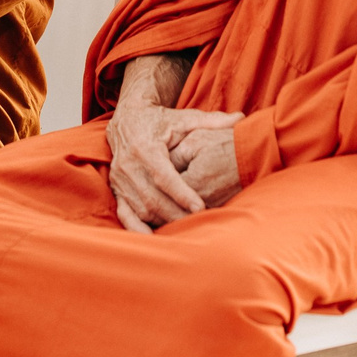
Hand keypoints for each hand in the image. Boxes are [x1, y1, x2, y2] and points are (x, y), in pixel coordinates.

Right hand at [106, 98, 242, 233]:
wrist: (128, 118)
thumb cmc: (162, 120)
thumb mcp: (185, 118)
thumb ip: (212, 121)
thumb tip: (240, 117)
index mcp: (146, 146)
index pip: (163, 175)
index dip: (181, 193)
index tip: (200, 207)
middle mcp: (129, 164)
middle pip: (153, 197)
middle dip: (176, 213)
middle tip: (199, 223)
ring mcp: (120, 179)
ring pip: (141, 208)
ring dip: (162, 222)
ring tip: (185, 230)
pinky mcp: (116, 188)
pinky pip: (125, 214)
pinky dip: (138, 228)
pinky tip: (154, 238)